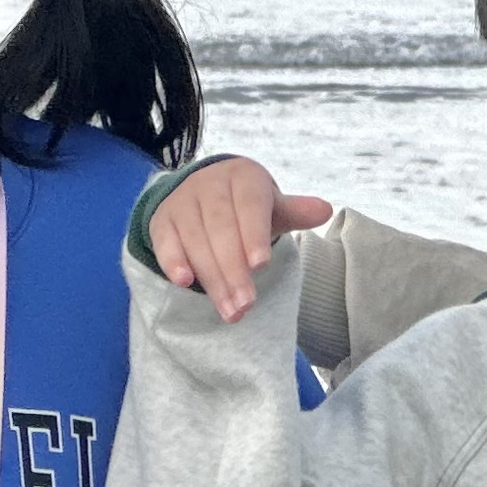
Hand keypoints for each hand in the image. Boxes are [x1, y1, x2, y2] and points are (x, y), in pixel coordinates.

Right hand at [150, 156, 330, 322]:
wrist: (202, 190)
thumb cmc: (245, 205)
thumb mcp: (270, 206)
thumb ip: (295, 211)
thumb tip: (324, 210)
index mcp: (243, 176)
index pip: (249, 205)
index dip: (253, 235)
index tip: (260, 266)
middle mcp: (209, 184)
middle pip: (221, 229)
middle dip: (234, 270)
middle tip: (246, 305)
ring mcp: (182, 201)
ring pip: (195, 240)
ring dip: (212, 278)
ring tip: (229, 310)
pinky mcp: (162, 220)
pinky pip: (165, 241)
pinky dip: (173, 261)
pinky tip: (185, 283)